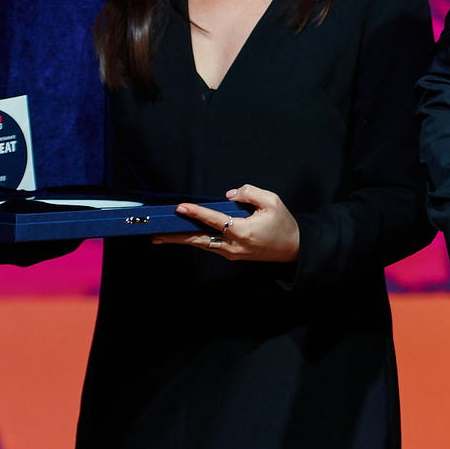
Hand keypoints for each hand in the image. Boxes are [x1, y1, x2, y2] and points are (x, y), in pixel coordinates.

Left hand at [155, 184, 299, 261]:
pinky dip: (195, 240)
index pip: (214, 219)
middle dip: (176, 237)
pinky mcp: (232, 255)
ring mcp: (232, 253)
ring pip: (202, 245)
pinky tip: (184, 236)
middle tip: (156, 234)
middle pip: (199, 240)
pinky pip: (210, 246)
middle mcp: (234, 245)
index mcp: (243, 231)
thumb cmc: (284, 223)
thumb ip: (249, 193)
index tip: (180, 207)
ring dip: (182, 240)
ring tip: (161, 237)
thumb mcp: (272, 201)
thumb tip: (228, 195)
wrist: (294, 248)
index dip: (196, 212)